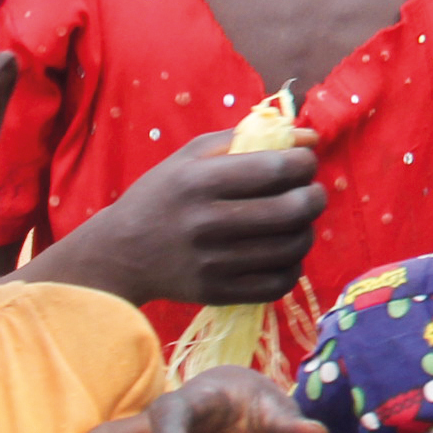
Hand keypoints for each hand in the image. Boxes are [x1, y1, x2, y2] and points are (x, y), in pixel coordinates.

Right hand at [43, 125, 325, 305]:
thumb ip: (248, 139)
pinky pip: (280, 282)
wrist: (118, 255)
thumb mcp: (192, 156)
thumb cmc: (161, 195)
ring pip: (293, 246)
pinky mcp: (217, 293)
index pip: (279, 169)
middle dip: (315, 196)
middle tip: (308, 193)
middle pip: (294, 209)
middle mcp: (207, 222)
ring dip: (306, 230)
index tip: (302, 164)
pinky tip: (281, 253)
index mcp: (200, 181)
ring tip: (293, 223)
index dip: (305, 163)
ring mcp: (213, 262)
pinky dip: (292, 266)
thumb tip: (310, 139)